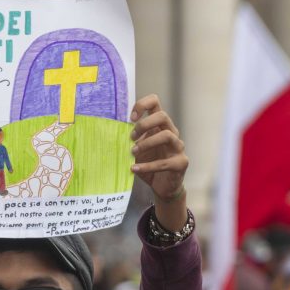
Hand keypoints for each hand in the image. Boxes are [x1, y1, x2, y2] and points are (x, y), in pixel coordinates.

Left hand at [130, 94, 188, 230]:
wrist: (162, 187)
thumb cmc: (149, 164)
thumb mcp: (136, 150)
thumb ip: (129, 141)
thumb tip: (109, 133)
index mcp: (159, 125)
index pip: (155, 102)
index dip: (142, 105)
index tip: (130, 118)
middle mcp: (171, 132)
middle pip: (162, 116)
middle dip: (144, 124)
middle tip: (131, 137)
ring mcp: (178, 147)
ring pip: (167, 135)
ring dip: (147, 143)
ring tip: (133, 152)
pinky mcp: (180, 163)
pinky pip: (164, 162)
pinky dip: (148, 166)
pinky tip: (135, 169)